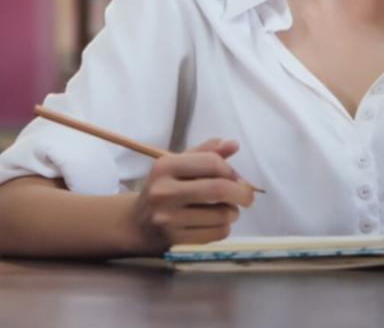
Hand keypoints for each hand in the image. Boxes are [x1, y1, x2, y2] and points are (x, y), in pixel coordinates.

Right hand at [130, 138, 255, 251]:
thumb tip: (234, 144)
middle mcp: (164, 191)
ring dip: (232, 213)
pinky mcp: (175, 240)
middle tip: (248, 197)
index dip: (232, 171)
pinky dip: (224, 228)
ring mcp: (168, 218)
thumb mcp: (179, 165)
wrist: (136, 223)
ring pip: (221, 214)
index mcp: (165, 166)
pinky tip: (215, 223)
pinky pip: (216, 233)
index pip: (212, 163)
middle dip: (242, 193)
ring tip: (226, 211)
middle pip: (218, 189)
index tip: (238, 179)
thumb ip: (207, 152)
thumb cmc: (165, 188)